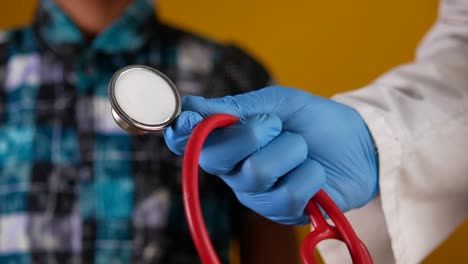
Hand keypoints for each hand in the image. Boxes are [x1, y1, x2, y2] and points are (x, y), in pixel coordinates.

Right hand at [164, 86, 377, 224]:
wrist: (357, 142)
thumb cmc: (312, 120)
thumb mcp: (277, 103)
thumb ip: (236, 108)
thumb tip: (190, 106)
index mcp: (228, 142)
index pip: (190, 142)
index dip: (182, 132)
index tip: (185, 120)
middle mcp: (234, 172)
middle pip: (218, 157)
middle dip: (252, 133)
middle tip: (276, 125)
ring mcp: (258, 195)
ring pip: (257, 173)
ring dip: (290, 151)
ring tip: (303, 149)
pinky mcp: (284, 213)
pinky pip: (288, 194)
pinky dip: (309, 174)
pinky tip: (314, 171)